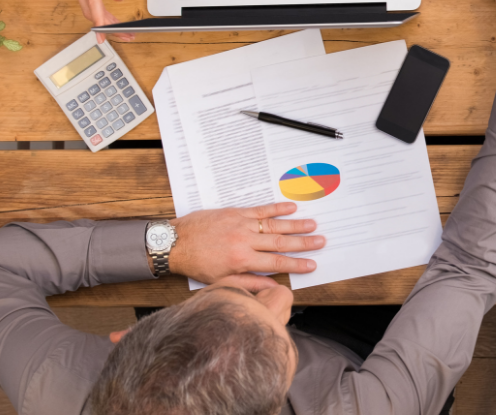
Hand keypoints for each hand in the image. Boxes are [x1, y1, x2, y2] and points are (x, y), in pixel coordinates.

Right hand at [67, 0, 131, 42]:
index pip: (92, 1)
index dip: (99, 20)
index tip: (104, 34)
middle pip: (88, 8)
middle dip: (105, 25)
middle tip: (124, 35)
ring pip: (87, 6)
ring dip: (102, 19)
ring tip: (121, 30)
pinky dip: (98, 10)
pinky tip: (109, 18)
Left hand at [167, 202, 324, 282]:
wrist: (174, 243)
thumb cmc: (196, 264)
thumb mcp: (221, 281)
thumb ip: (249, 283)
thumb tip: (272, 286)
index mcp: (242, 260)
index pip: (276, 263)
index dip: (296, 264)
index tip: (312, 264)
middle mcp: (244, 241)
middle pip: (280, 242)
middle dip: (303, 243)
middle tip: (321, 241)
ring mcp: (241, 224)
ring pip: (274, 224)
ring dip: (295, 225)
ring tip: (313, 225)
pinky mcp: (235, 212)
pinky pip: (260, 209)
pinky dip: (276, 208)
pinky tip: (291, 208)